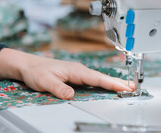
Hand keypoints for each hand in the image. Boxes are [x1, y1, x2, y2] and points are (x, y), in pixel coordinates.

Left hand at [0, 48, 134, 98]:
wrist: (28, 65)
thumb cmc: (36, 71)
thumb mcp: (45, 81)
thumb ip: (59, 88)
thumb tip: (72, 95)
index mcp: (76, 70)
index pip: (98, 78)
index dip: (112, 83)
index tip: (124, 87)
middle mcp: (79, 70)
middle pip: (102, 78)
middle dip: (117, 83)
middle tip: (132, 88)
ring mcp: (78, 73)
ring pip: (98, 79)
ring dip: (111, 84)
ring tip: (124, 89)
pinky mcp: (75, 76)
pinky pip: (93, 81)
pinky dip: (102, 84)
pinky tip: (106, 88)